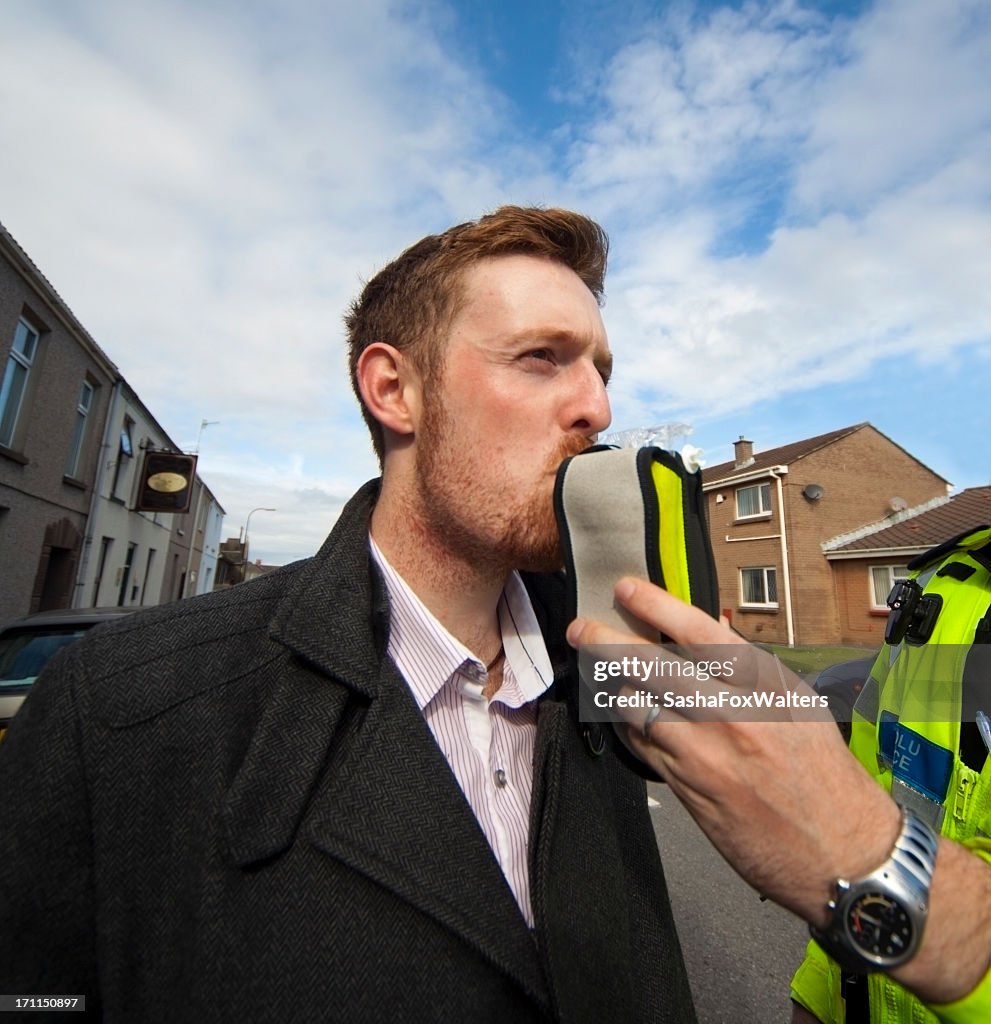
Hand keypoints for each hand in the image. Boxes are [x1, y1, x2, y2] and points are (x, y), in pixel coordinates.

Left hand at [566, 576, 900, 925]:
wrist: (844, 853)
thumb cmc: (825, 777)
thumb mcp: (798, 707)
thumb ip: (749, 673)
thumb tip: (704, 639)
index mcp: (765, 685)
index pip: (699, 631)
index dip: (654, 604)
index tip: (624, 589)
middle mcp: (732, 714)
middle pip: (651, 664)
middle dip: (606, 641)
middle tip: (581, 627)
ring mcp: (705, 754)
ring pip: (635, 705)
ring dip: (612, 686)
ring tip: (598, 673)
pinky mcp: (688, 790)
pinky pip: (639, 746)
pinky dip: (625, 726)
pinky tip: (620, 716)